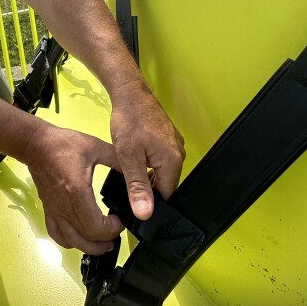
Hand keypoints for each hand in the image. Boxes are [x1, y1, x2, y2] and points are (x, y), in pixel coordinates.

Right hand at [24, 125, 123, 254]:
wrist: (36, 144)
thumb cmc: (61, 144)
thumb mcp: (95, 147)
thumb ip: (116, 159)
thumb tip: (135, 169)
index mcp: (77, 193)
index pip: (96, 227)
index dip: (113, 229)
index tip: (120, 219)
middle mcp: (64, 206)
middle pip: (86, 238)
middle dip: (104, 241)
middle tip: (116, 234)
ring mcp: (55, 210)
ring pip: (71, 241)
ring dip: (89, 247)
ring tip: (102, 244)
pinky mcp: (49, 209)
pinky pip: (56, 234)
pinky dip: (69, 241)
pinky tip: (78, 238)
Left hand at [110, 81, 184, 219]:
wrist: (130, 94)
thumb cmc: (129, 120)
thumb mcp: (128, 157)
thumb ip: (137, 186)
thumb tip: (145, 212)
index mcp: (173, 161)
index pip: (166, 196)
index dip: (150, 202)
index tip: (133, 199)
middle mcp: (178, 154)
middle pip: (164, 184)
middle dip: (146, 186)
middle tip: (127, 178)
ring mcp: (174, 145)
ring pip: (161, 172)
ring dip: (145, 173)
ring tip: (130, 164)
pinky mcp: (168, 140)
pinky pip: (161, 160)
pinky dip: (148, 163)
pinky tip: (135, 156)